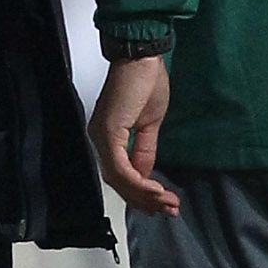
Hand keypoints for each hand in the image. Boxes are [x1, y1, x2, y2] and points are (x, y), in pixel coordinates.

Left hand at [89, 53, 179, 216]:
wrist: (142, 57)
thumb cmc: (145, 81)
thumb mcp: (150, 123)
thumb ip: (145, 150)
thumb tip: (146, 175)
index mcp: (107, 136)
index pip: (120, 174)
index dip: (141, 193)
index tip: (163, 203)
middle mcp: (99, 138)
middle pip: (118, 181)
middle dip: (145, 200)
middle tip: (168, 210)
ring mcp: (101, 135)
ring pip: (119, 178)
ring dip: (145, 194)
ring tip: (167, 202)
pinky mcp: (108, 131)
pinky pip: (121, 166)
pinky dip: (138, 182)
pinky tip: (155, 189)